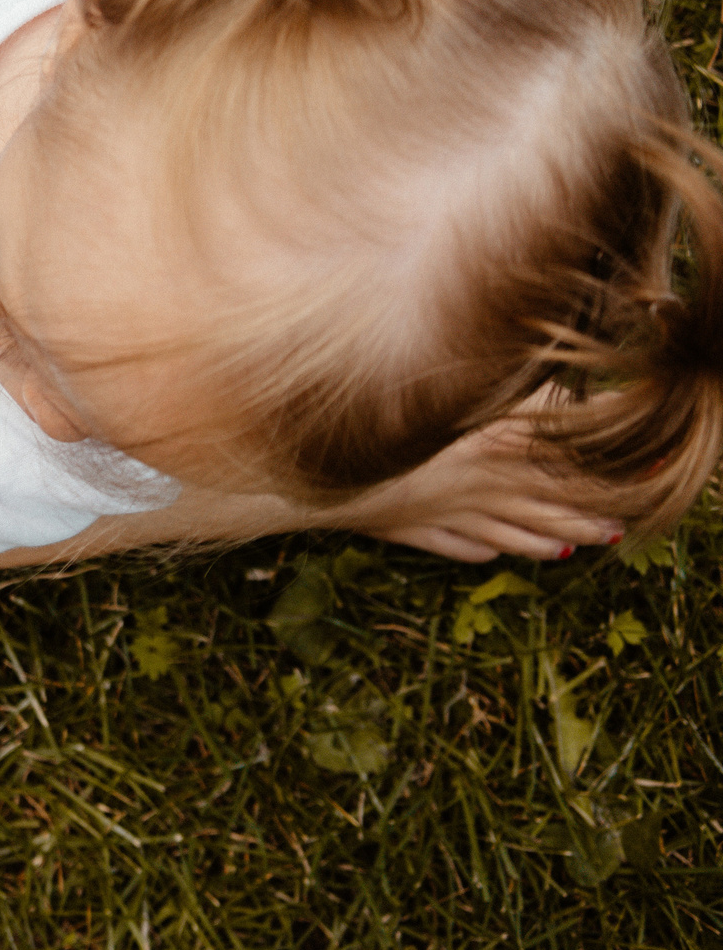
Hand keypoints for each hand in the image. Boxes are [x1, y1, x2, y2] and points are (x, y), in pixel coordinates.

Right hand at [340, 409, 629, 563]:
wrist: (312, 464)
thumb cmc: (379, 415)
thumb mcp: (451, 396)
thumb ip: (504, 394)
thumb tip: (552, 392)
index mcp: (488, 450)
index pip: (560, 469)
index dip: (603, 479)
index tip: (638, 483)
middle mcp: (473, 486)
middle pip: (541, 508)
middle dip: (583, 520)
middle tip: (618, 530)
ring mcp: (441, 511)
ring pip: (505, 533)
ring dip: (543, 542)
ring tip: (573, 550)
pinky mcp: (407, 526)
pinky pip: (456, 545)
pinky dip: (482, 552)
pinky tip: (494, 557)